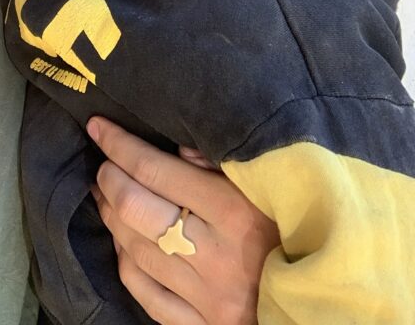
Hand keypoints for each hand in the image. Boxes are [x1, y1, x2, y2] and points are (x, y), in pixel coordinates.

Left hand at [87, 117, 278, 324]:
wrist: (326, 297)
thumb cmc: (295, 230)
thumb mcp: (268, 187)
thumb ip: (221, 162)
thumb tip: (176, 147)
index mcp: (233, 211)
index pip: (154, 170)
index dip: (118, 145)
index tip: (98, 127)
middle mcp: (214, 255)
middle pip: (135, 209)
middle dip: (109, 179)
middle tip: (103, 164)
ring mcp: (206, 296)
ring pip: (134, 250)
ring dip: (111, 216)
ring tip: (106, 194)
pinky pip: (146, 294)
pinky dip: (126, 263)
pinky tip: (123, 243)